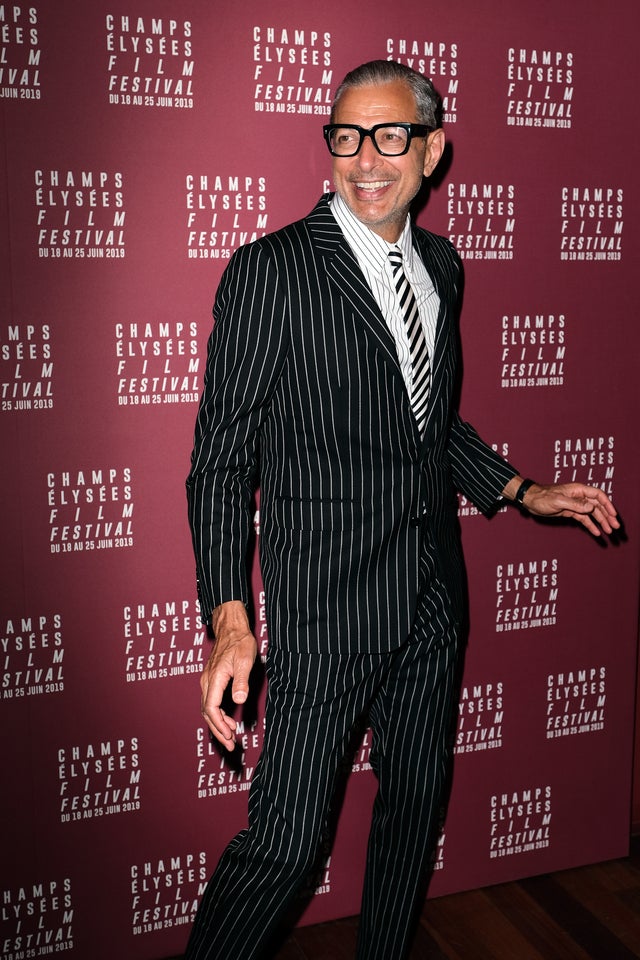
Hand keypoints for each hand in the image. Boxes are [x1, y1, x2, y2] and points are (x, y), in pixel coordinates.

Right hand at [200, 600, 256, 749]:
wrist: (231, 627)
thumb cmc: (239, 641)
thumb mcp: (245, 659)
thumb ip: (241, 680)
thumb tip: (238, 700)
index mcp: (214, 678)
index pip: (211, 708)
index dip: (219, 725)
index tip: (229, 736)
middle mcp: (207, 681)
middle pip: (207, 712)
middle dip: (217, 730)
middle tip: (230, 745)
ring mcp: (207, 681)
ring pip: (207, 708)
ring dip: (218, 724)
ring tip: (231, 735)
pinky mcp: (211, 680)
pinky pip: (210, 702)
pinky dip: (218, 714)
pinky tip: (228, 720)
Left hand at [505, 476, 619, 537]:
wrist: (530, 500)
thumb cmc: (542, 497)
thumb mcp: (558, 501)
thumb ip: (575, 504)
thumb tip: (591, 507)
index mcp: (578, 489)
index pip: (598, 495)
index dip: (607, 504)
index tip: (613, 514)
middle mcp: (579, 496)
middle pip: (598, 505)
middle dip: (607, 516)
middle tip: (615, 526)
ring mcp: (575, 504)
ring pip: (592, 513)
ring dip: (601, 522)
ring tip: (609, 531)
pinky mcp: (570, 511)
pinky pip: (583, 518)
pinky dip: (590, 525)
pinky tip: (596, 532)